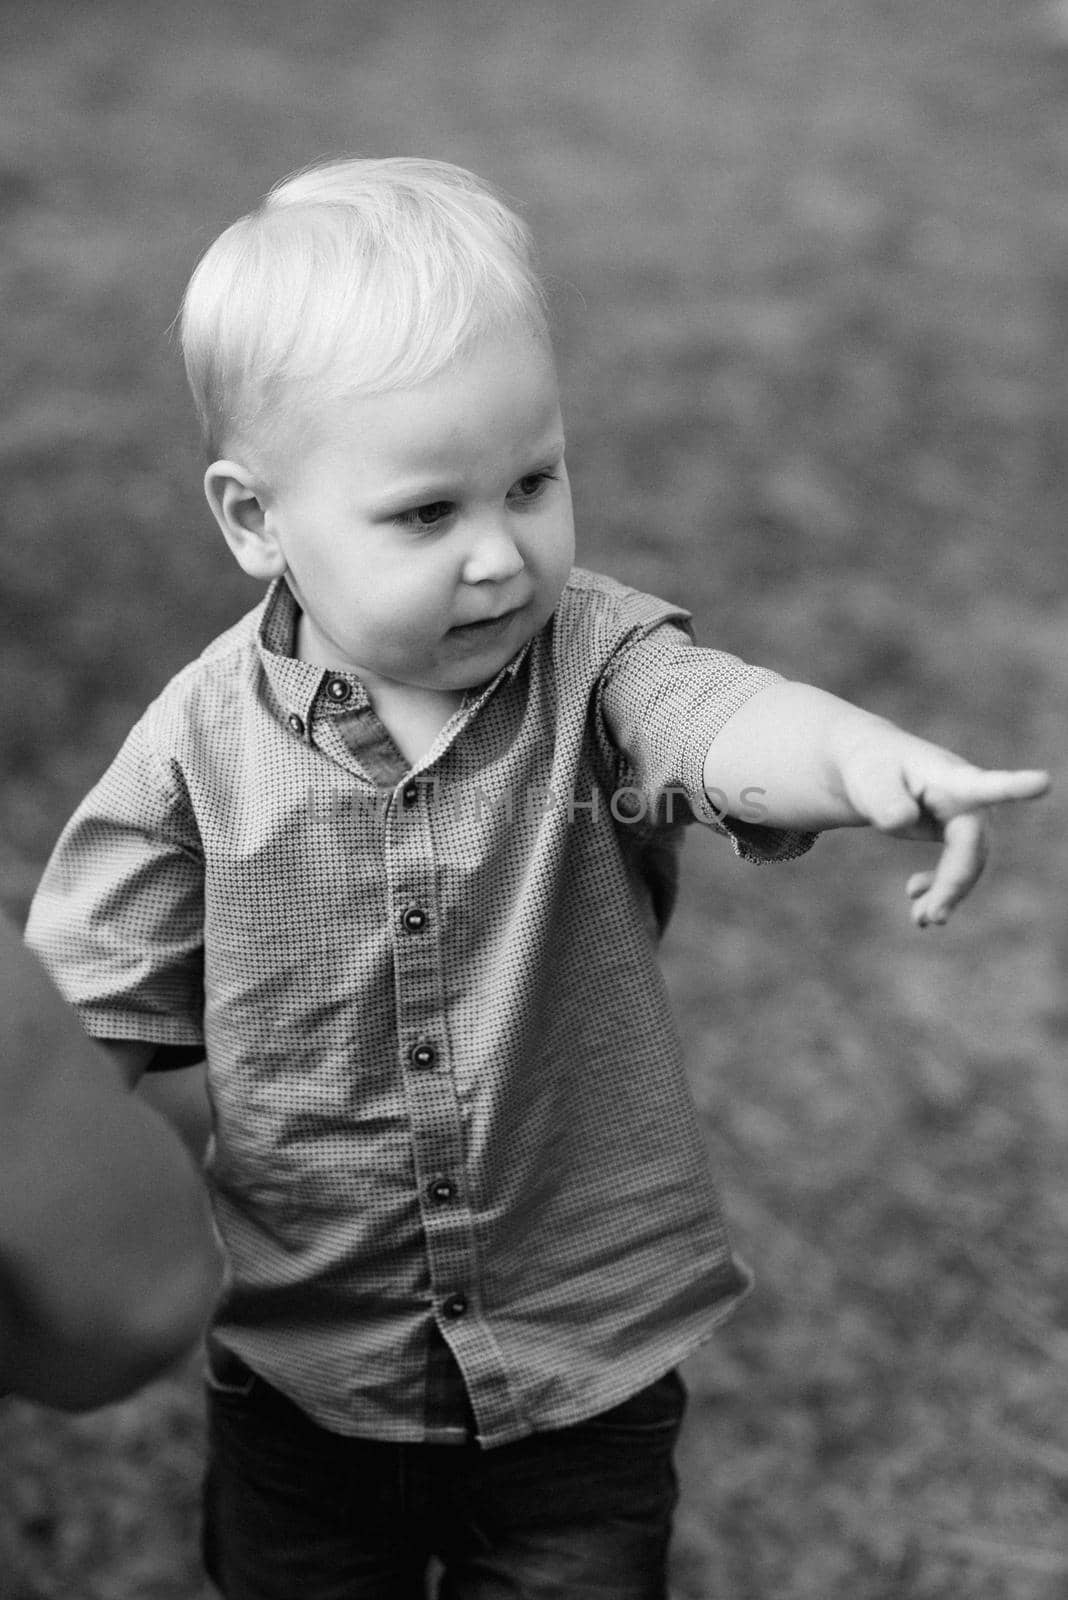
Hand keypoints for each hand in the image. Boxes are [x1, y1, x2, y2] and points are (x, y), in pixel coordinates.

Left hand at [841, 739, 1050, 927]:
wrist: (872, 770)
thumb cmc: (872, 769)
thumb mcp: (869, 781)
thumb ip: (884, 800)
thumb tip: (903, 820)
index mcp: (949, 776)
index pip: (984, 784)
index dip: (1014, 787)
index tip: (1042, 782)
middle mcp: (968, 798)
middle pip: (974, 845)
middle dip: (956, 882)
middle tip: (933, 917)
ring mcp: (966, 818)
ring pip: (969, 864)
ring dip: (948, 894)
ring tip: (920, 920)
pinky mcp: (957, 836)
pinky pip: (959, 870)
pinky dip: (940, 892)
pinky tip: (916, 907)